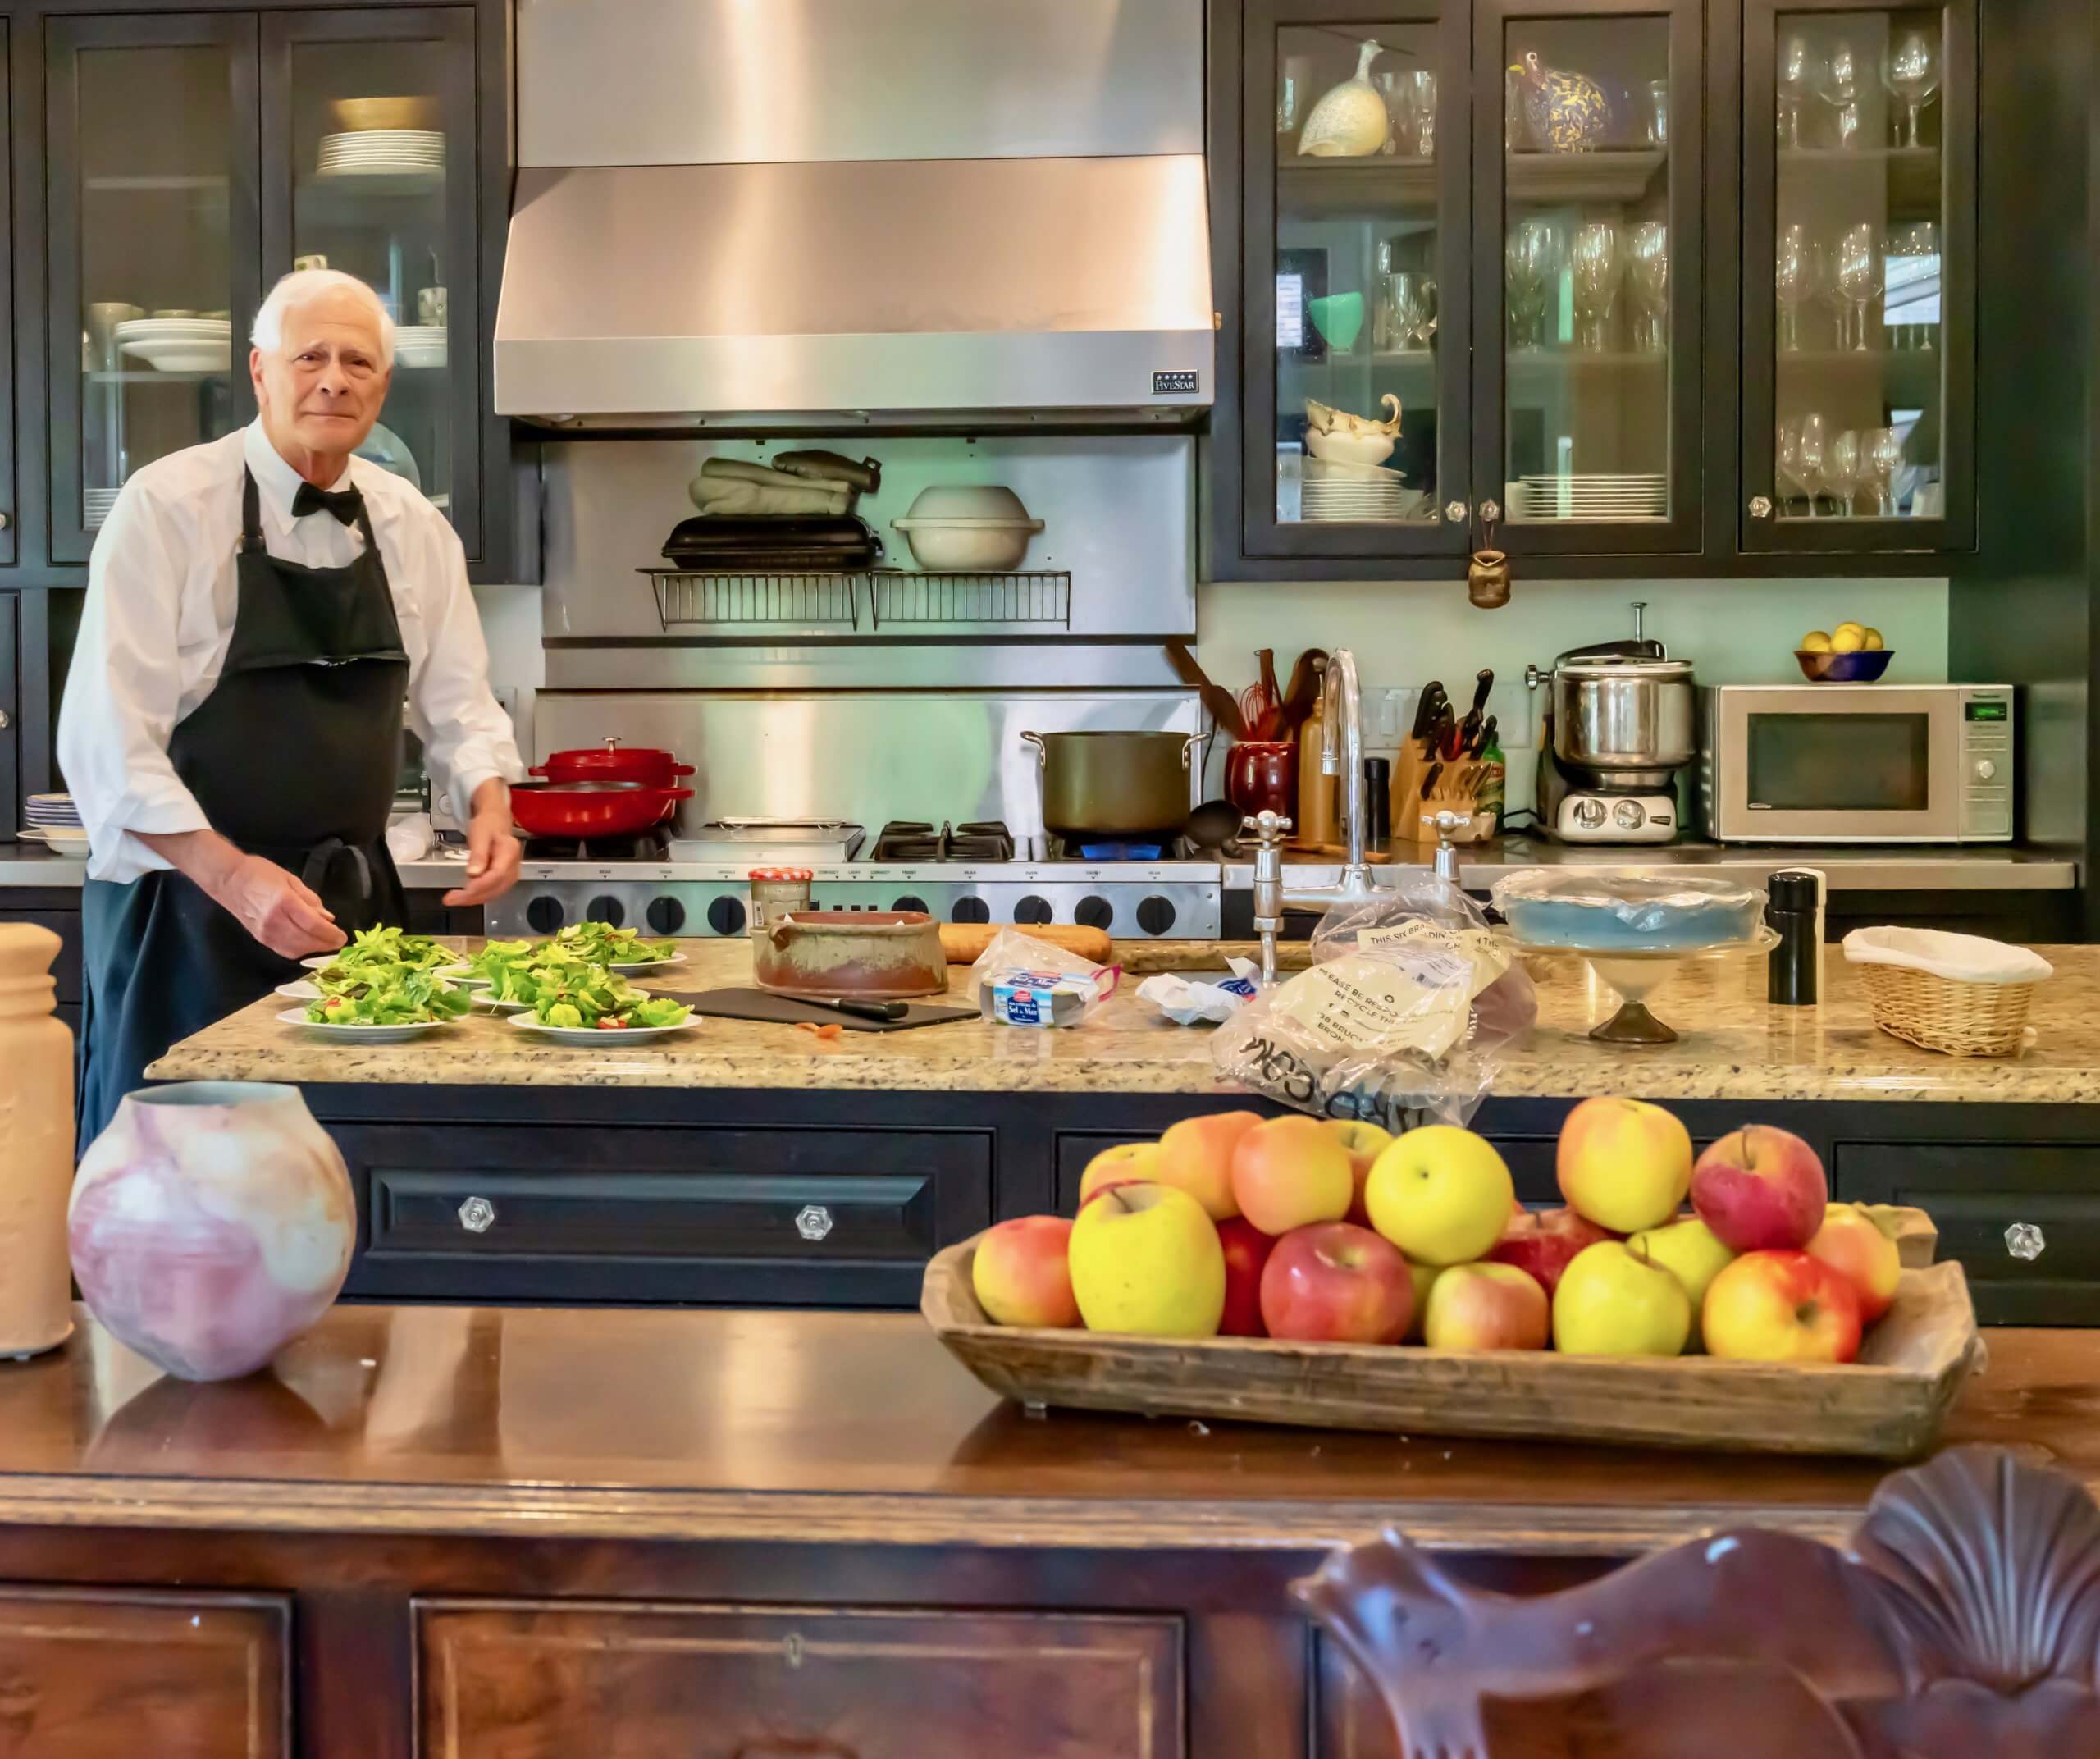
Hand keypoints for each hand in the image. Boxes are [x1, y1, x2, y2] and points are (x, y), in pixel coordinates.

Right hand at [215, 854, 345, 960]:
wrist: (228, 879)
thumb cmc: (260, 873)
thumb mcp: (291, 879)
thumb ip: (311, 900)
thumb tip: (328, 918)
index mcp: (284, 902)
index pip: (313, 925)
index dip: (331, 934)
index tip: (343, 937)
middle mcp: (275, 921)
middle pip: (306, 941)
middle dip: (326, 944)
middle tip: (339, 942)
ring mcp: (266, 932)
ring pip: (296, 950)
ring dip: (314, 949)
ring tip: (326, 943)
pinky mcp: (260, 939)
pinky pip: (284, 951)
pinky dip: (300, 951)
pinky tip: (308, 944)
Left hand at [444, 791, 521, 906]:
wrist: (496, 821)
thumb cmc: (488, 825)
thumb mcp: (480, 834)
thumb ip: (478, 855)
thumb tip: (473, 874)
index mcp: (509, 853)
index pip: (496, 875)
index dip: (480, 886)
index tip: (463, 891)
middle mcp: (514, 867)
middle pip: (495, 888)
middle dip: (473, 897)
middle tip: (450, 899)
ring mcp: (511, 874)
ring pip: (494, 893)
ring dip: (474, 899)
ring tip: (454, 899)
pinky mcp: (505, 878)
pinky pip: (492, 891)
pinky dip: (478, 896)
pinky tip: (465, 896)